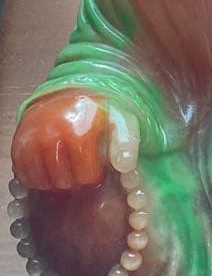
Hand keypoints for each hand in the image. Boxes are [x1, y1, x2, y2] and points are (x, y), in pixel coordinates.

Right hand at [11, 91, 138, 190]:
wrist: (69, 92)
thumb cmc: (98, 113)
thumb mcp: (120, 122)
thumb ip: (127, 143)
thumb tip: (124, 166)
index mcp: (81, 130)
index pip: (86, 175)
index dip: (92, 177)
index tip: (95, 170)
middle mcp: (53, 133)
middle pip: (63, 181)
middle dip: (74, 181)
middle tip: (79, 172)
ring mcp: (33, 136)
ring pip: (40, 180)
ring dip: (54, 183)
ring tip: (64, 173)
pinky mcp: (19, 139)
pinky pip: (22, 172)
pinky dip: (33, 179)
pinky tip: (47, 173)